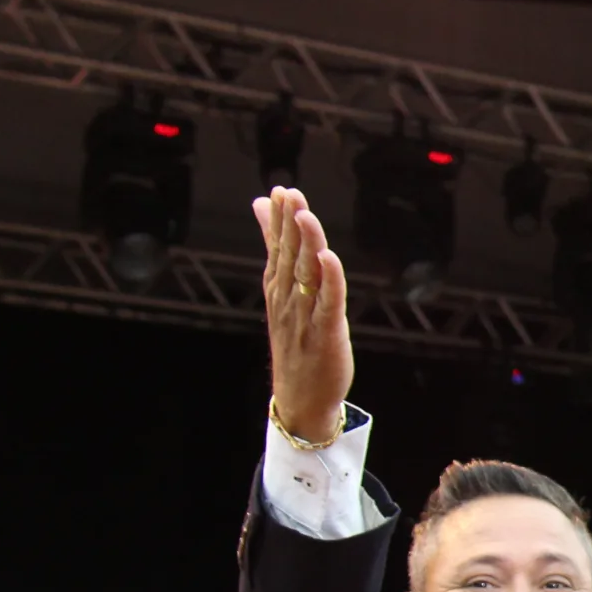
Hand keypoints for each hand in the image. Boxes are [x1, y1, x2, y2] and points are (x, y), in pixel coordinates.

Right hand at [254, 187, 352, 445]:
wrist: (300, 399)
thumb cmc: (295, 343)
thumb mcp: (282, 295)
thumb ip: (276, 250)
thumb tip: (262, 208)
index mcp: (278, 291)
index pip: (278, 249)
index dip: (279, 221)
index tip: (280, 191)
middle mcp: (288, 302)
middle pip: (289, 257)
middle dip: (289, 225)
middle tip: (290, 194)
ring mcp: (305, 319)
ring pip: (306, 276)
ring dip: (306, 245)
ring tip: (305, 215)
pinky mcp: (326, 335)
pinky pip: (328, 304)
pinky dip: (329, 281)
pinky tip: (329, 259)